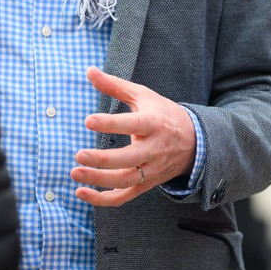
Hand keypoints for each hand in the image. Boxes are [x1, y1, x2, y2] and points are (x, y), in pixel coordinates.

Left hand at [71, 66, 195, 206]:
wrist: (195, 141)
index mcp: (153, 123)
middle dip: (103, 160)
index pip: (133, 125)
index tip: (88, 121)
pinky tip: (81, 192)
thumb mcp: (142, 95)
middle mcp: (154, 149)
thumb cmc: (161, 113)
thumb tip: (88, 70)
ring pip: (126, 180)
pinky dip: (103, 199)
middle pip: (129, 159)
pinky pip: (125, 196)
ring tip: (75, 173)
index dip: (111, 124)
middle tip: (78, 155)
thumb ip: (114, 85)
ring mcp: (151, 170)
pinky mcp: (147, 184)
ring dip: (99, 180)